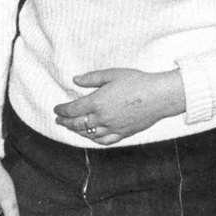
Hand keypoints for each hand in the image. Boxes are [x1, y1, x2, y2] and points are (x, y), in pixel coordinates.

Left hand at [53, 68, 185, 143]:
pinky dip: (94, 140)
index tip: (57, 109)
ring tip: (72, 127)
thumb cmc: (137, 82)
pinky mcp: (123, 133)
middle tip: (59, 120)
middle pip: (77, 124)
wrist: (159, 96)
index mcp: (97, 102)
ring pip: (89, 134)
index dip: (62, 110)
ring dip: (77, 131)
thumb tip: (76, 80)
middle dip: (65, 122)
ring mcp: (112, 128)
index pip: (73, 110)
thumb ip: (92, 78)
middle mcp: (102, 118)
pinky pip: (104, 141)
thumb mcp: (112, 74)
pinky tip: (91, 137)